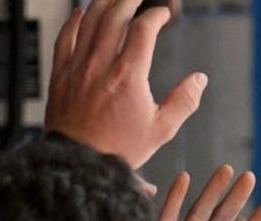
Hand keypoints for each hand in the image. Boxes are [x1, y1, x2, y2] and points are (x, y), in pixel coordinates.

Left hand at [45, 0, 206, 170]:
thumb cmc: (118, 150)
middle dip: (128, 0)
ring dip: (102, 4)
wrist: (79, 165)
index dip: (156, 15)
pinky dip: (73, 21)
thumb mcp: (161, 130)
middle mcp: (101, 65)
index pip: (144, 29)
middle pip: (114, 16)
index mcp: (129, 76)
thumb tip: (199, 79)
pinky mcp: (60, 75)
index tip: (163, 14)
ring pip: (88, 21)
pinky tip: (79, 13)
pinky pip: (64, 38)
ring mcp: (78, 67)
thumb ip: (184, 101)